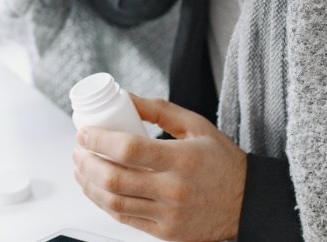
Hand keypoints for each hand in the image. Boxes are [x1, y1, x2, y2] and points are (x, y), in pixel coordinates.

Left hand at [72, 96, 246, 240]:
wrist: (247, 202)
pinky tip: (97, 189)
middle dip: (87, 163)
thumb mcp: (196, 125)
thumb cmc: (221, 161)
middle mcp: (174, 190)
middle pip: (115, 179)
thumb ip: (160, 110)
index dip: (99, 140)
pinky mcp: (166, 232)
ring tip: (81, 169)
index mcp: (182, 160)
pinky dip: (104, 203)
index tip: (84, 133)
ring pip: (114, 203)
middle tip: (78, 150)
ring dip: (89, 185)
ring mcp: (169, 215)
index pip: (129, 150)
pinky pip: (125, 218)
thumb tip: (126, 97)